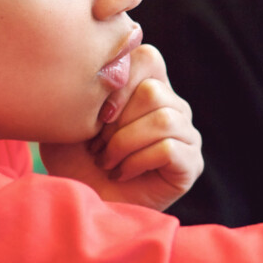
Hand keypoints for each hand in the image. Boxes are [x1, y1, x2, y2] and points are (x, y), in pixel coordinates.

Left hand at [40, 45, 202, 210]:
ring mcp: (186, 135)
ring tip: (107, 161)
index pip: (148, 57)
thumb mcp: (70, 118)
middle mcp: (173, 107)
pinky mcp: (192, 164)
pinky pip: (169, 149)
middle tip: (97, 147)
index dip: (118, 82)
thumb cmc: (75, 160)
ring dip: (124, 144)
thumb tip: (93, 67)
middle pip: (153, 91)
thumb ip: (83, 88)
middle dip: (117, 123)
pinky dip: (137, 162)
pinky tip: (122, 174)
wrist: (82, 204)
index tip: (95, 114)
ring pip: (164, 119)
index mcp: (148, 87)